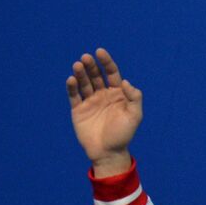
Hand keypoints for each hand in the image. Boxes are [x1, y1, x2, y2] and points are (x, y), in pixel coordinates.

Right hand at [66, 48, 141, 176]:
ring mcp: (90, 101)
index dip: (106, 62)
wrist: (108, 153)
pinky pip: (74, 95)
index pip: (111, 73)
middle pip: (96, 75)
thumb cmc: (123, 135)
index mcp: (118, 94)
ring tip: (78, 65)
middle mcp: (103, 95)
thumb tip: (126, 82)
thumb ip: (134, 98)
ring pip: (84, 83)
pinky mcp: (78, 109)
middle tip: (86, 58)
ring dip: (80, 73)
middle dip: (91, 65)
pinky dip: (72, 87)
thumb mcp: (134, 116)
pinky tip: (71, 79)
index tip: (100, 52)